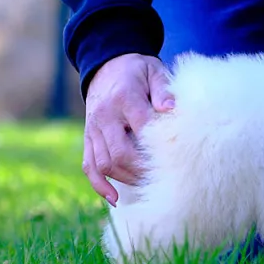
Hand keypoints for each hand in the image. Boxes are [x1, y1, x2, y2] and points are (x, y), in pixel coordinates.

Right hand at [82, 53, 174, 204]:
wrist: (106, 65)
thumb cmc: (138, 71)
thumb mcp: (154, 71)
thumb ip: (163, 89)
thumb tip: (172, 109)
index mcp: (124, 98)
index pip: (140, 127)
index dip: (156, 147)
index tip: (175, 159)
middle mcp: (105, 116)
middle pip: (119, 152)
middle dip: (140, 170)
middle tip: (164, 179)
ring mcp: (93, 129)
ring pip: (103, 163)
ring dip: (125, 179)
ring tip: (147, 187)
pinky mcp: (88, 138)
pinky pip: (89, 166)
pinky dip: (100, 185)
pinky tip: (115, 198)